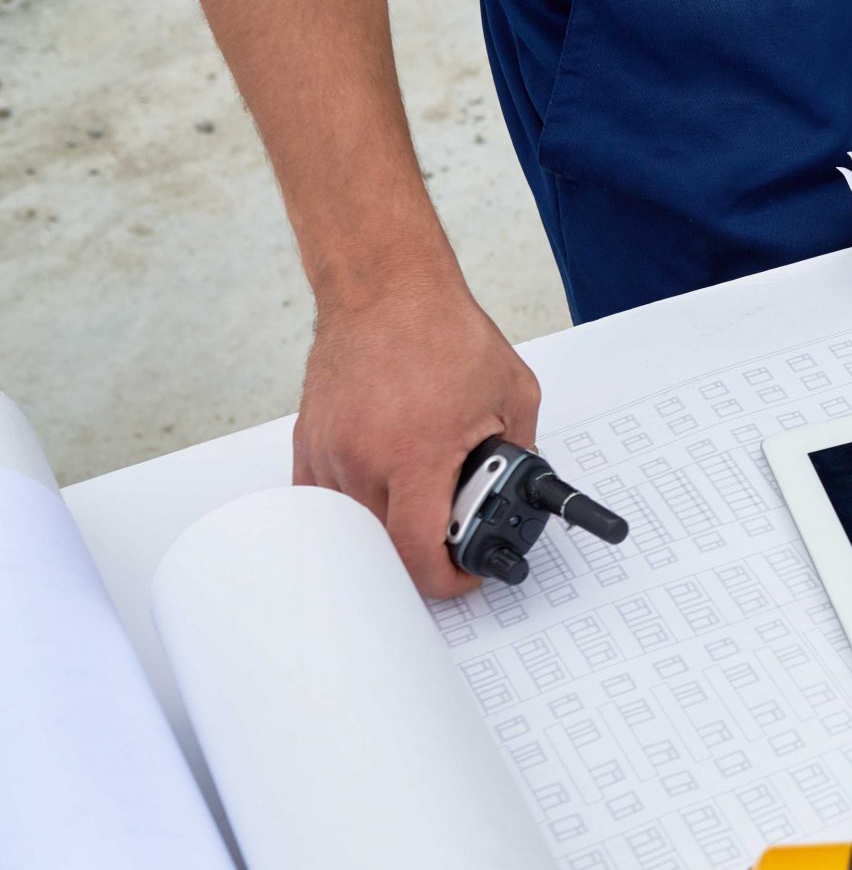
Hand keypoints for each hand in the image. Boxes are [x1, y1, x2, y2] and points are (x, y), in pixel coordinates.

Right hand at [292, 273, 541, 598]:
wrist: (386, 289)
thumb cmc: (443, 331)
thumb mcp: (513, 394)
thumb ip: (521, 449)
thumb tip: (522, 484)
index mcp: (414, 453)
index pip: (417, 551)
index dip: (445, 579)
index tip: (465, 574)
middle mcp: (362, 458)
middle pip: (385, 546)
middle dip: (424, 553)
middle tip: (453, 539)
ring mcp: (330, 451)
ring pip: (354, 526)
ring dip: (389, 528)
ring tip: (422, 505)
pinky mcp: (310, 441)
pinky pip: (324, 501)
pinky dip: (355, 508)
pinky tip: (384, 493)